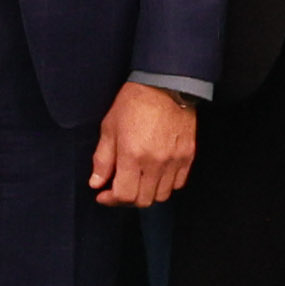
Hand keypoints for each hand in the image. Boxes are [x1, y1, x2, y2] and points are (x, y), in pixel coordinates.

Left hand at [90, 80, 197, 209]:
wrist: (166, 85)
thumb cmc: (133, 103)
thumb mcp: (109, 127)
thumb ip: (102, 159)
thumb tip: (96, 183)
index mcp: (132, 156)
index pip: (124, 195)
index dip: (111, 200)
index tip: (102, 194)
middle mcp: (155, 163)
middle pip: (143, 200)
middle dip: (127, 199)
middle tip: (118, 188)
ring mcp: (174, 161)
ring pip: (162, 195)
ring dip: (147, 193)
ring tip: (137, 181)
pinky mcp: (188, 156)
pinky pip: (178, 183)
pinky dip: (165, 185)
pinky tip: (155, 174)